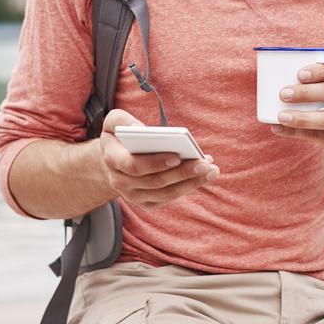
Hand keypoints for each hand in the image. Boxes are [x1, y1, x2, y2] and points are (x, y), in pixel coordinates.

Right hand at [99, 109, 218, 210]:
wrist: (112, 160)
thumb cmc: (118, 136)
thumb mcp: (113, 121)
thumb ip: (122, 120)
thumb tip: (140, 129)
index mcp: (112, 160)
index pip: (133, 165)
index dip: (156, 163)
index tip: (177, 156)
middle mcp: (120, 182)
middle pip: (155, 181)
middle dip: (182, 173)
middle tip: (205, 163)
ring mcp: (133, 196)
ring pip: (165, 193)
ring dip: (191, 183)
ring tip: (211, 170)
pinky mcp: (146, 203)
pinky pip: (169, 199)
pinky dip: (188, 188)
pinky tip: (203, 176)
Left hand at [270, 62, 323, 161]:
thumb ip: (316, 85)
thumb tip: (273, 83)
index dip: (318, 72)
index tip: (299, 74)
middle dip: (306, 93)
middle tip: (284, 94)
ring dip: (302, 117)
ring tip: (281, 116)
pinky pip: (318, 136)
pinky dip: (295, 132)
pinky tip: (278, 129)